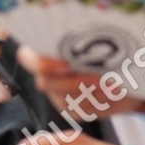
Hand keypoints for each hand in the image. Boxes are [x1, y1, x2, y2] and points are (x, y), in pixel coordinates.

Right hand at [15, 45, 144, 119]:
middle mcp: (45, 76)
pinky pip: (82, 110)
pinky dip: (101, 101)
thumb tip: (89, 34)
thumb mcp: (94, 34)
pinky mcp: (74, 110)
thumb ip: (85, 36)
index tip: (66, 64)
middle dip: (74, 81)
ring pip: (67, 99)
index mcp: (41, 53)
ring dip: (92, 92)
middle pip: (46, 83)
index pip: (27, 58)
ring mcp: (57, 96)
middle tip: (98, 77)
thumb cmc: (102, 44)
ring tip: (115, 84)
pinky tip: (116, 92)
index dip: (41, 63)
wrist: (117, 68)